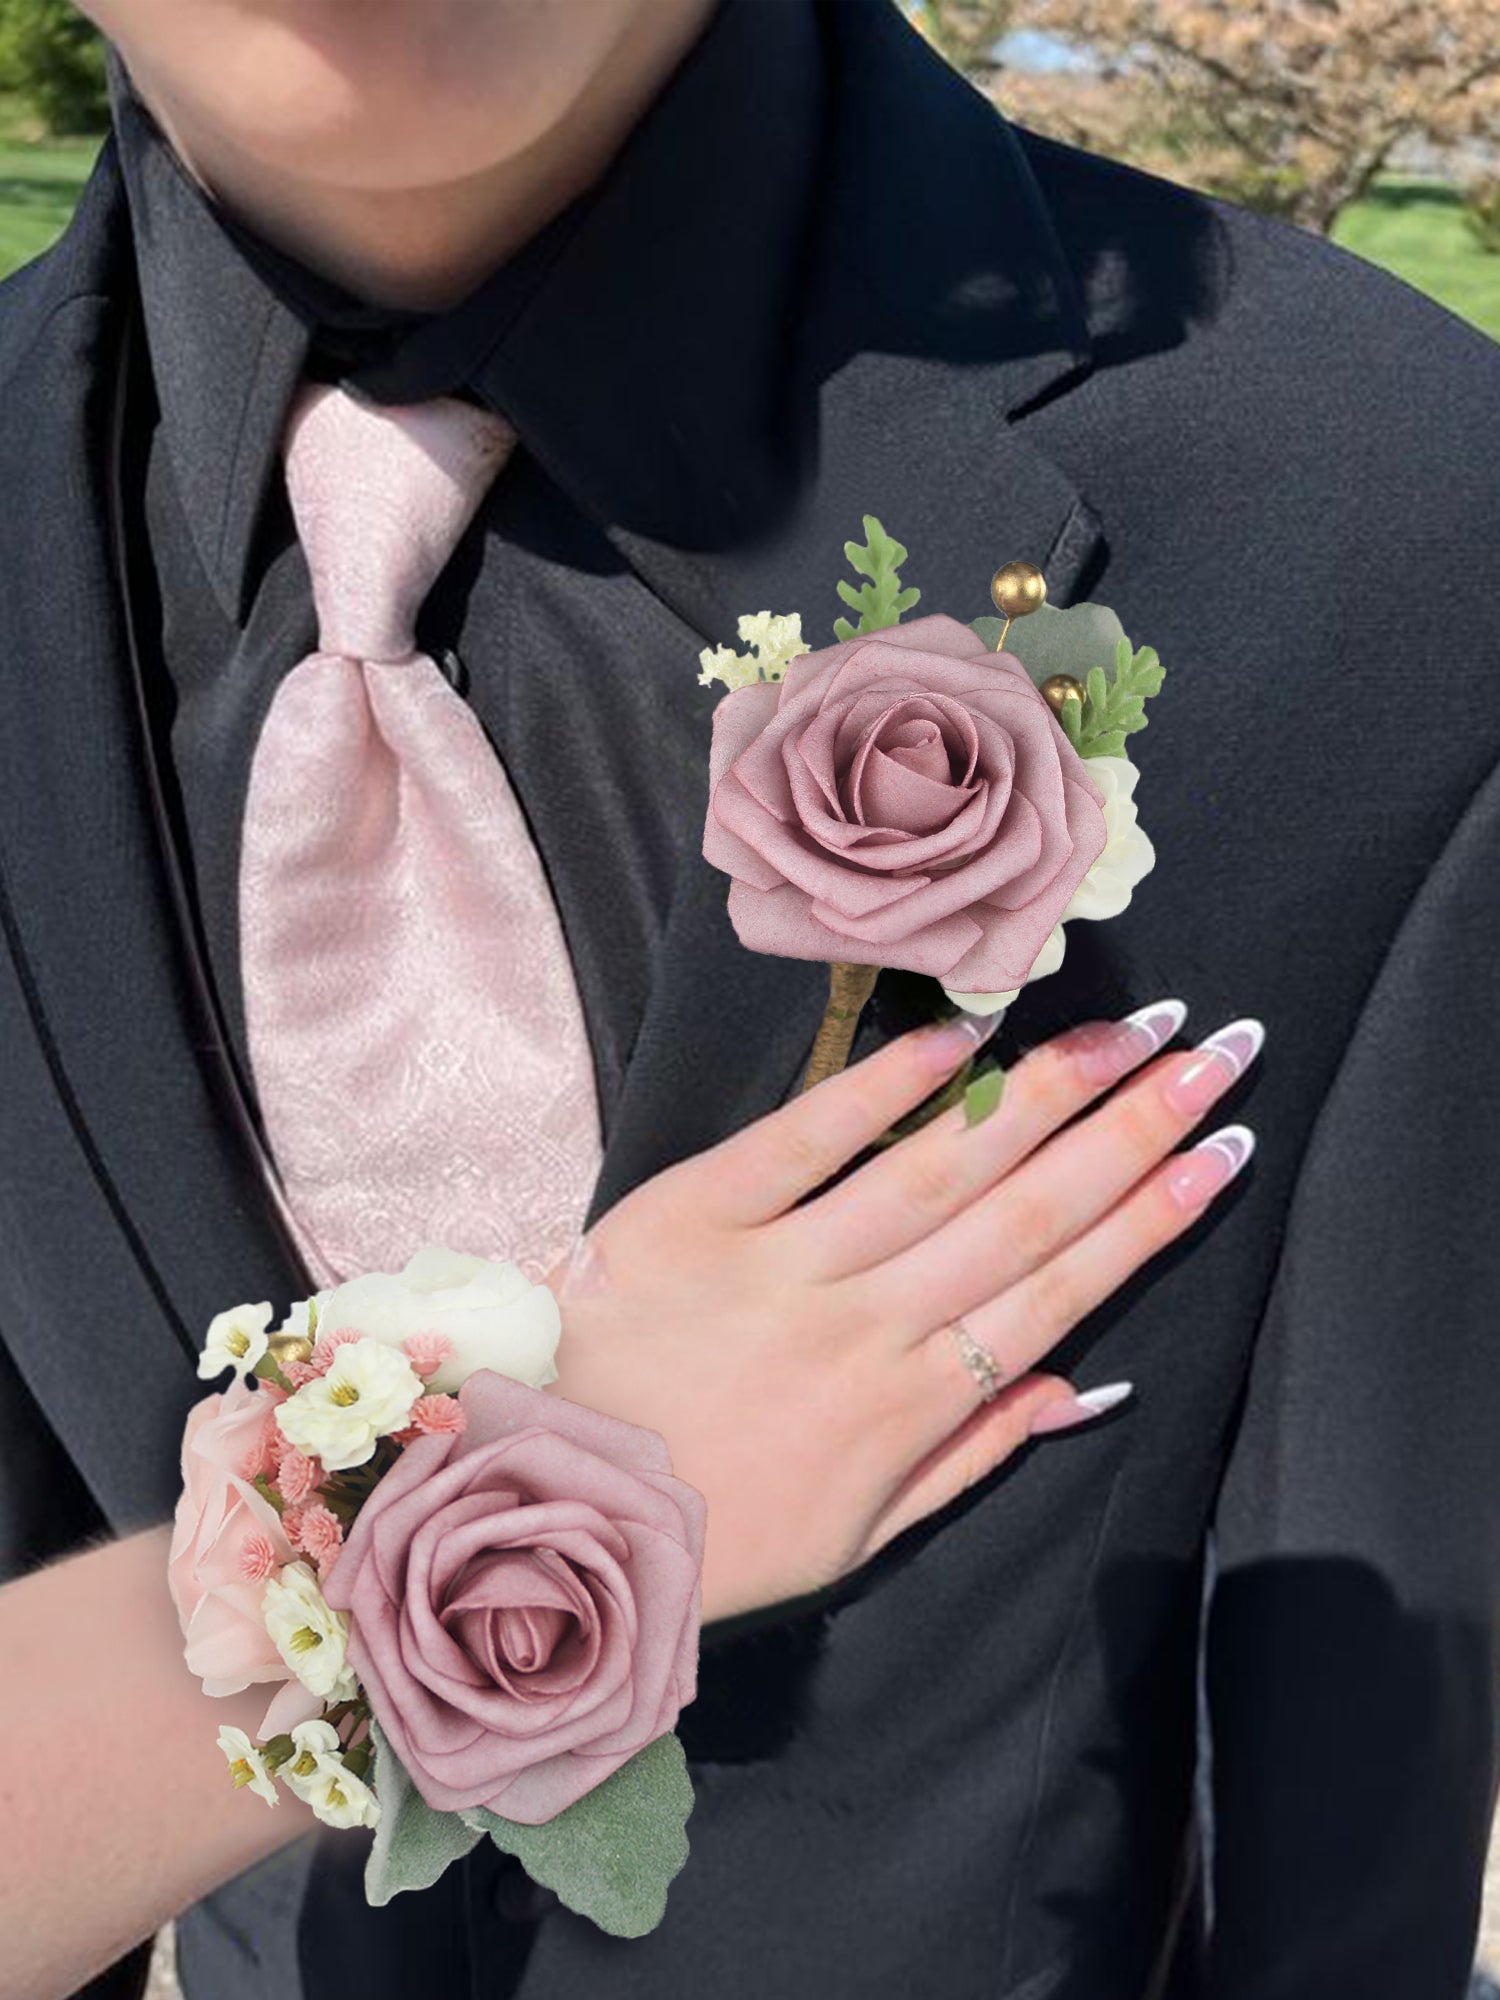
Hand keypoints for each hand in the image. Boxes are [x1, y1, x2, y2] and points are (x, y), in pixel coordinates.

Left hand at [543, 1003, 1258, 1623]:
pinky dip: (880, 1085)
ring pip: (937, 1168)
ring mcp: (778, 1264)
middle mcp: (861, 1326)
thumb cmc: (703, 1536)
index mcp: (904, 1407)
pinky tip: (960, 1038)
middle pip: (1024, 1212)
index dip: (1151, 1216)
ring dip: (1040, 1094)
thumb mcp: (852, 1540)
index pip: (1058, 1292)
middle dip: (1132, 1126)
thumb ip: (967, 1460)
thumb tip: (1078, 1391)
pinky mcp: (691, 1214)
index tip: (1222, 1147)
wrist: (539, 1509)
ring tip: (1122, 1031)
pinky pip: (801, 1139)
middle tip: (1213, 1048)